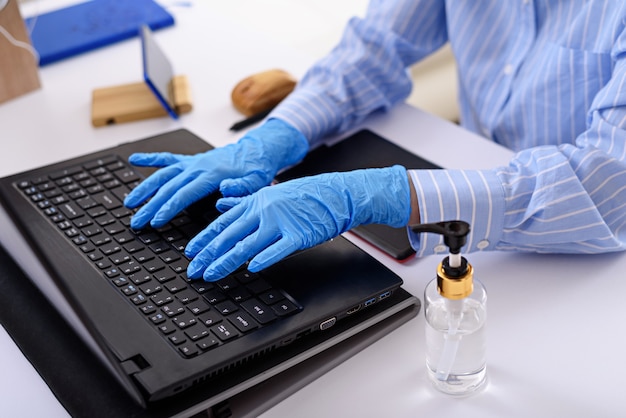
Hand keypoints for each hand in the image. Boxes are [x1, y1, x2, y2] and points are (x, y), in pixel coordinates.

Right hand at [124, 119, 307, 228]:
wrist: (257, 150)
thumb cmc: (257, 169)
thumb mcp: (257, 182)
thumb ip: (242, 188)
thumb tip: (225, 190)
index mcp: (213, 174)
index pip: (185, 194)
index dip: (169, 208)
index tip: (156, 220)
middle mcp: (198, 166)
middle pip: (169, 187)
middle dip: (150, 205)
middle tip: (137, 222)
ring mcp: (193, 162)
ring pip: (163, 174)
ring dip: (145, 188)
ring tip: (129, 202)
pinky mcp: (191, 160)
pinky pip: (168, 158)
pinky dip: (150, 159)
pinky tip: (134, 159)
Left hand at [185, 165, 410, 280]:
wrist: (336, 194)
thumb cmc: (305, 195)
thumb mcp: (269, 194)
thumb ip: (243, 201)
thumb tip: (219, 205)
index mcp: (255, 202)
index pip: (223, 222)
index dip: (204, 238)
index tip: (190, 253)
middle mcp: (264, 211)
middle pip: (229, 235)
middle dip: (208, 254)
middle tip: (194, 270)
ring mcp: (281, 222)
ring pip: (247, 244)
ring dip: (226, 261)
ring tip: (211, 275)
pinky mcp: (299, 234)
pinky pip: (278, 248)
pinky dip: (264, 258)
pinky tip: (252, 268)